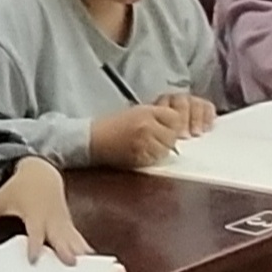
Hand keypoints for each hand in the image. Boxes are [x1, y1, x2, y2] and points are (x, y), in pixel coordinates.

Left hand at [0, 157, 88, 261]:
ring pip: (72, 239)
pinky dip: (84, 248)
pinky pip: (77, 237)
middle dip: (65, 251)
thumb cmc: (18, 188)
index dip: (34, 246)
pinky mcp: (68, 224)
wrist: (41, 171)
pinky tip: (92, 261)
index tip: (34, 259)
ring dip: (79, 252)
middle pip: (59, 238)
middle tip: (71, 265)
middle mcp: (50, 220)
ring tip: (88, 267)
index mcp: (33, 215)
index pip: (34, 234)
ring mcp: (62, 222)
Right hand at [87, 94, 211, 167]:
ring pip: (166, 149)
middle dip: (167, 137)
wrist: (93, 139)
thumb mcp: (136, 112)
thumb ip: (157, 116)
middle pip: (173, 135)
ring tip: (147, 145)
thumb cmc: (113, 125)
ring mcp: (144, 144)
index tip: (164, 126)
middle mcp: (147, 127)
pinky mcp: (139, 158)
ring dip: (161, 148)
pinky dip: (153, 157)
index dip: (172, 123)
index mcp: (146, 112)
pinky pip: (156, 159)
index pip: (175, 118)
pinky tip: (142, 152)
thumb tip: (178, 125)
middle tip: (154, 137)